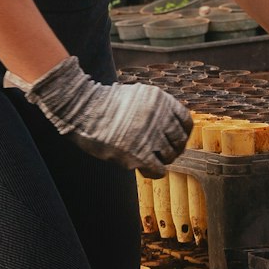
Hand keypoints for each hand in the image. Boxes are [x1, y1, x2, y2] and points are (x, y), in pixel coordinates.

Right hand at [26, 54, 192, 170]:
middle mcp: (159, 116)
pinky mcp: (138, 153)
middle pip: (178, 141)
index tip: (176, 141)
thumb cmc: (105, 104)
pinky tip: (145, 168)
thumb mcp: (137, 96)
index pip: (186, 122)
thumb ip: (155, 109)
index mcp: (161, 99)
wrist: (83, 109)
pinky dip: (155, 172)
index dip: (183, 134)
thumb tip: (170, 131)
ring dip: (160, 160)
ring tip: (147, 158)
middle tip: (160, 153)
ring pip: (169, 156)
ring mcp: (150, 135)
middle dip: (171, 149)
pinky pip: (158, 170)